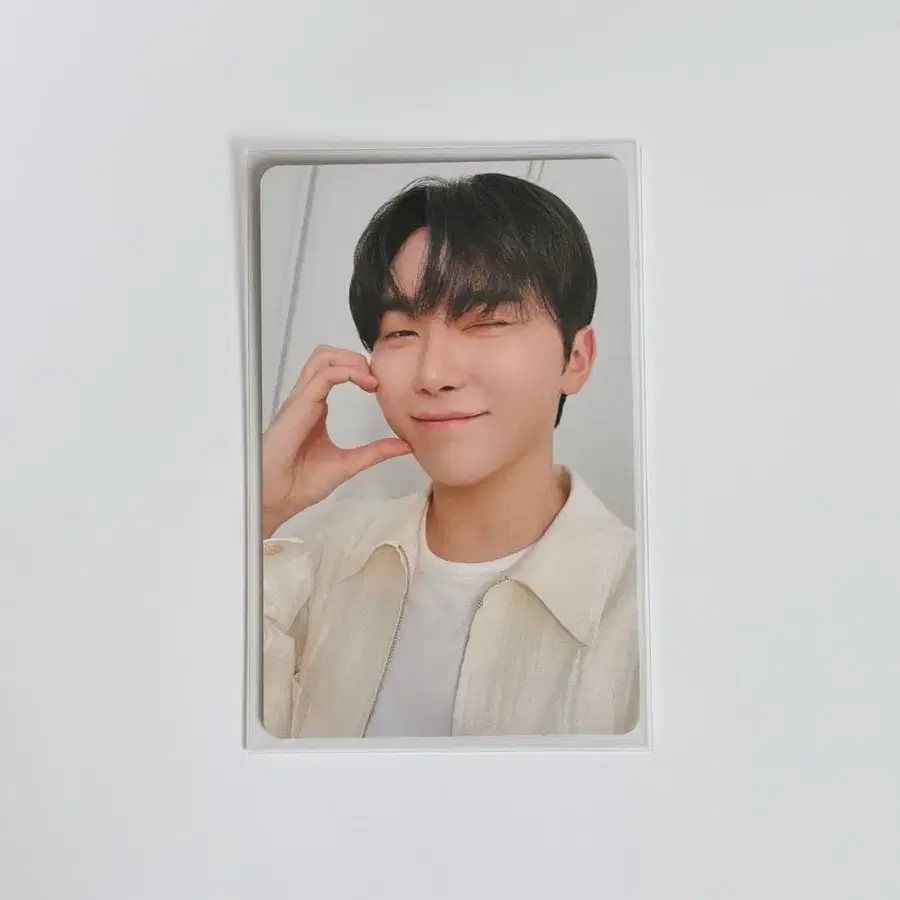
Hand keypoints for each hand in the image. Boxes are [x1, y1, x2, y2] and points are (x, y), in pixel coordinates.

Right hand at [261, 345, 410, 537]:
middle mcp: (307, 399)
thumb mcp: (349, 463)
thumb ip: (376, 452)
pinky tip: (365, 385)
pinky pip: (324, 374)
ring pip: (323, 357)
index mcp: (315, 408)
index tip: (379, 387)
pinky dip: (348, 372)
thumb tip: (403, 446)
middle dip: (354, 357)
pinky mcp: (300, 404)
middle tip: (375, 378)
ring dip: (351, 360)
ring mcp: (302, 399)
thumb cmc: (301, 482)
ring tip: (370, 379)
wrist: (278, 496)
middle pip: (326, 355)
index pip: (333, 370)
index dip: (358, 370)